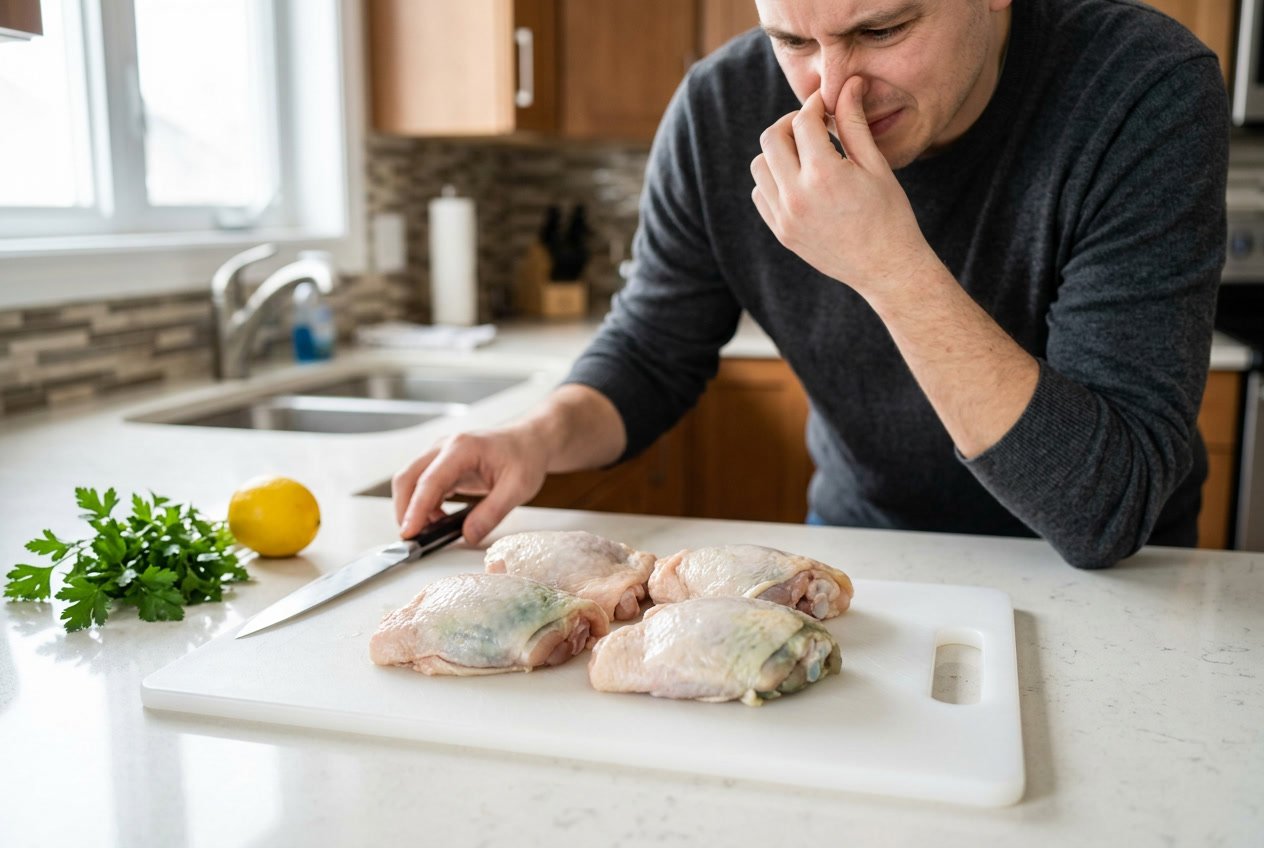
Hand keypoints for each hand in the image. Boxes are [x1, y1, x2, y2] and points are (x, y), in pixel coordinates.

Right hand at [392, 424, 548, 544]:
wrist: (530, 441)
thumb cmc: (526, 456)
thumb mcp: (518, 488)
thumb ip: (492, 513)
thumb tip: (468, 536)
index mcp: (463, 448)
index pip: (430, 480)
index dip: (416, 509)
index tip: (409, 532)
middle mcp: (445, 447)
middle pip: (408, 478)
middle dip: (405, 510)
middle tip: (412, 539)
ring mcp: (441, 455)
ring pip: (411, 482)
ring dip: (413, 508)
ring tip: (430, 532)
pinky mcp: (443, 465)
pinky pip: (423, 486)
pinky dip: (424, 506)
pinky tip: (439, 520)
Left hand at [750, 77, 938, 296]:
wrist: (886, 268)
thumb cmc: (890, 214)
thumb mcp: (875, 165)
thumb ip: (854, 123)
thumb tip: (849, 83)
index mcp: (824, 174)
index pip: (802, 121)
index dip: (814, 106)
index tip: (825, 105)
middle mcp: (796, 195)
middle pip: (771, 138)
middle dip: (790, 124)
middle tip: (812, 125)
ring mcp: (784, 217)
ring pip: (759, 166)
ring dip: (778, 152)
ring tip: (805, 154)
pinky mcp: (781, 232)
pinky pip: (760, 194)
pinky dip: (772, 180)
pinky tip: (799, 180)